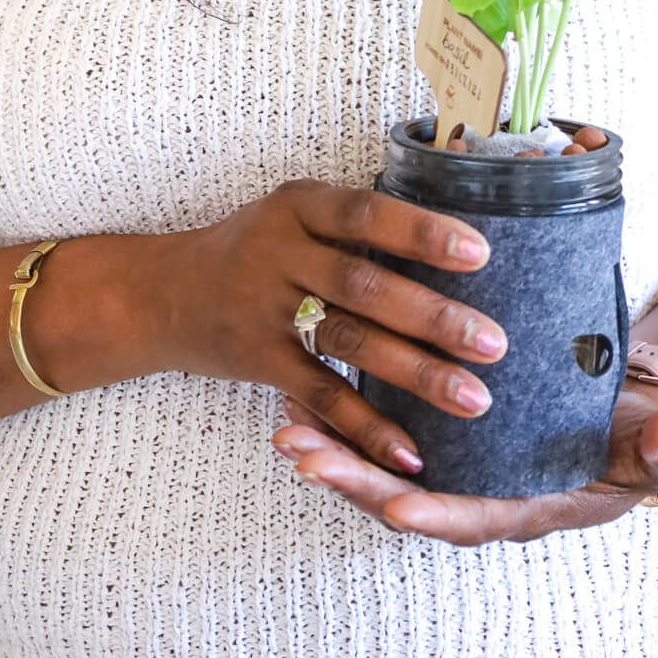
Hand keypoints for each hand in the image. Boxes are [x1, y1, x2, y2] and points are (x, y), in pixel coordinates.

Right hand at [155, 180, 506, 473]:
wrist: (163, 292)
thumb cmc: (253, 248)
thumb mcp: (294, 213)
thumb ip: (358, 221)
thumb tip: (458, 211)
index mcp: (298, 206)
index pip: (364, 213)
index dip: (420, 233)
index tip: (480, 254)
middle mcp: (279, 253)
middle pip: (363, 284)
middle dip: (433, 316)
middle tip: (495, 343)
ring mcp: (264, 308)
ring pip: (348, 341)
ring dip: (415, 372)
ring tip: (475, 398)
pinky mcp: (257, 360)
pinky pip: (319, 395)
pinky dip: (365, 425)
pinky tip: (411, 451)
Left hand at [270, 378, 657, 542]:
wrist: (639, 406)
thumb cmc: (654, 430)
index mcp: (534, 506)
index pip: (476, 517)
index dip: (434, 513)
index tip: (392, 506)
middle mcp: (486, 494)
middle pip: (409, 496)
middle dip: (353, 478)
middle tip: (301, 454)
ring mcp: (459, 465)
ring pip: (385, 467)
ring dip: (333, 449)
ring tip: (282, 427)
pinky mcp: (444, 433)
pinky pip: (385, 433)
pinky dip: (343, 416)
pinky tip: (301, 392)